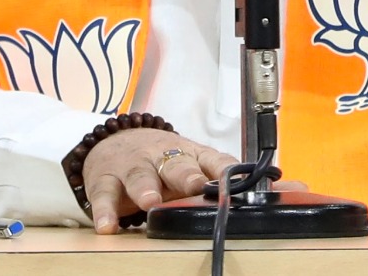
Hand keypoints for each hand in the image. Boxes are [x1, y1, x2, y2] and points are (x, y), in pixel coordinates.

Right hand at [83, 128, 237, 233]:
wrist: (114, 143)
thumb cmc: (160, 162)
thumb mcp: (188, 166)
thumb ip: (215, 180)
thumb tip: (263, 197)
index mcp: (188, 154)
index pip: (212, 159)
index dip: (223, 170)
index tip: (233, 181)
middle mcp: (161, 157)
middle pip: (176, 164)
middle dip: (186, 175)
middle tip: (195, 185)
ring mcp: (133, 166)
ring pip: (140, 174)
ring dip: (145, 187)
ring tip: (149, 201)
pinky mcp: (105, 178)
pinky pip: (104, 194)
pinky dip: (104, 210)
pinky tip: (107, 225)